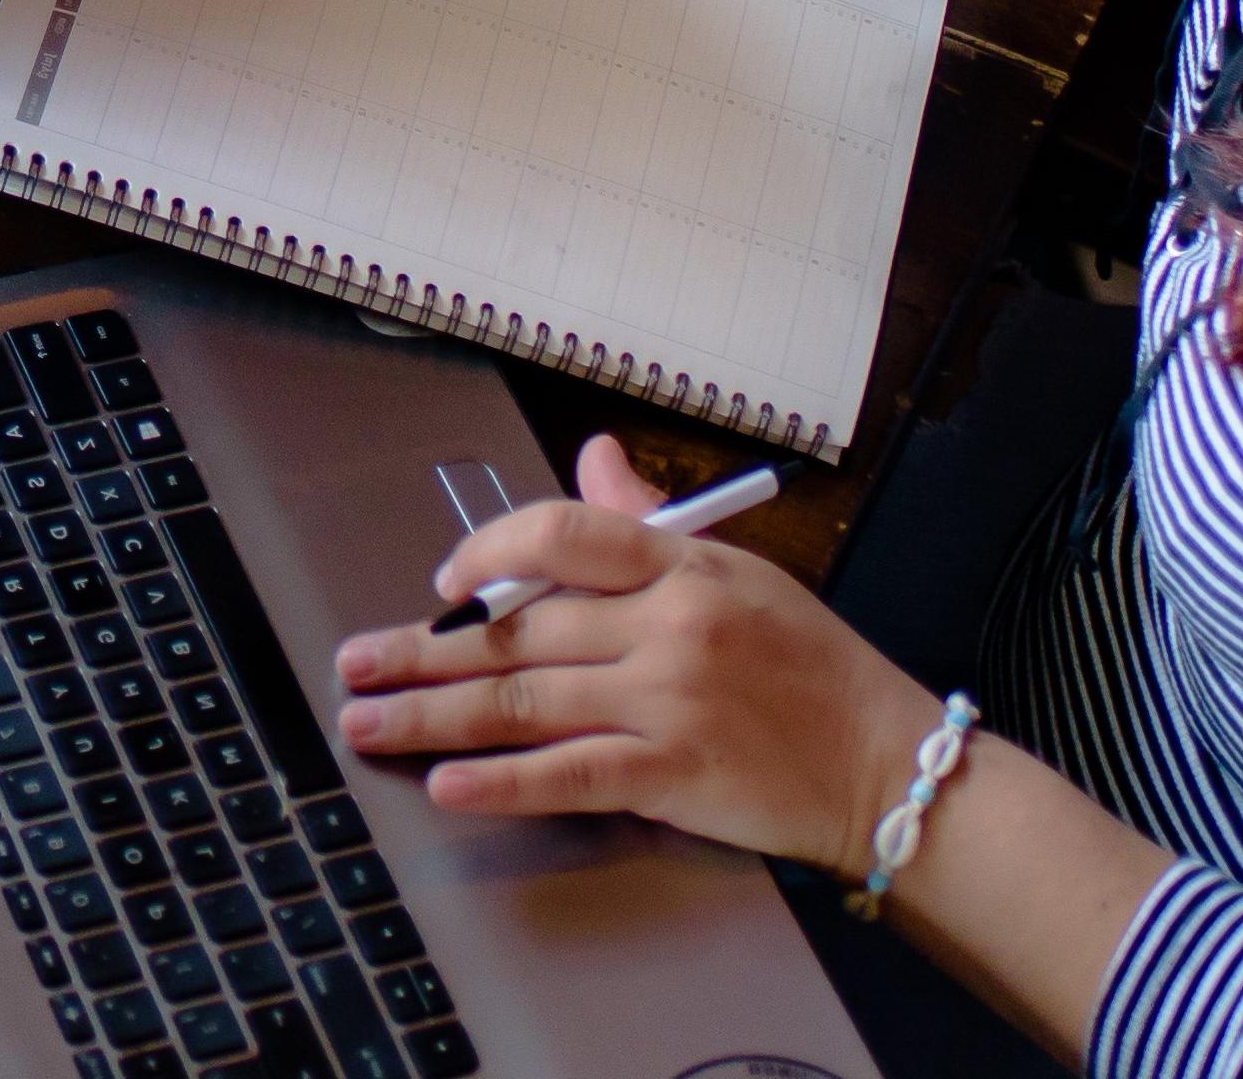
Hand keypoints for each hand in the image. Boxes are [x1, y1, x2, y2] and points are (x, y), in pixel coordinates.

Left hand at [327, 434, 944, 870]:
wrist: (887, 762)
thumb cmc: (814, 669)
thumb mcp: (740, 572)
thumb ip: (651, 522)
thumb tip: (592, 455)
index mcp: (681, 566)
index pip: (561, 534)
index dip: (487, 554)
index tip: (442, 585)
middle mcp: (668, 626)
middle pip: (517, 631)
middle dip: (423, 650)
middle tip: (355, 663)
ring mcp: (668, 702)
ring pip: (522, 702)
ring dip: (432, 716)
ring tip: (369, 723)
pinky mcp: (674, 774)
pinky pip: (568, 774)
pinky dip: (502, 783)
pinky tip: (448, 787)